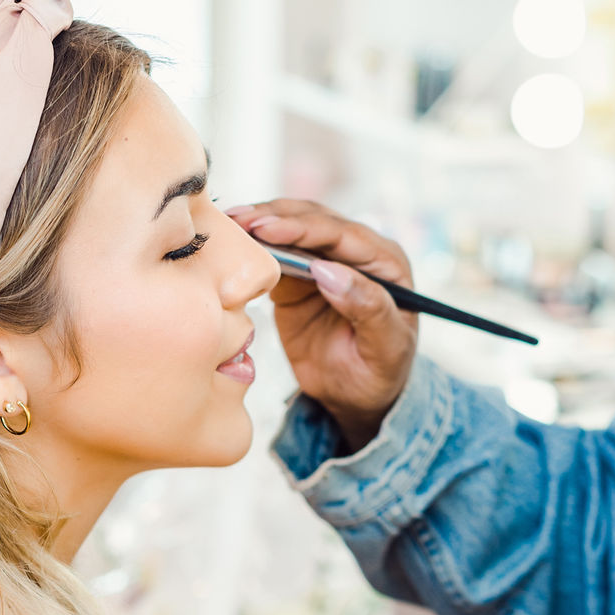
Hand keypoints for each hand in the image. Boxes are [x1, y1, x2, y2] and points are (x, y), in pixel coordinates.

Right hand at [226, 198, 417, 450]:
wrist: (355, 397)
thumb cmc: (379, 374)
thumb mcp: (385, 348)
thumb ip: (368, 307)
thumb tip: (328, 271)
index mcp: (385, 263)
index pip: (341, 235)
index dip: (303, 229)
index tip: (267, 230)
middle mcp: (355, 253)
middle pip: (313, 220)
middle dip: (275, 217)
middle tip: (238, 220)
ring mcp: (323, 263)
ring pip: (292, 229)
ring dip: (260, 223)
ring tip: (229, 222)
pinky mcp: (297, 279)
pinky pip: (274, 254)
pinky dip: (253, 246)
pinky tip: (230, 242)